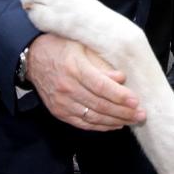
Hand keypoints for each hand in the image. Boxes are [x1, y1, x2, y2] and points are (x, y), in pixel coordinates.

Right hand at [26, 33, 144, 130]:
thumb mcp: (84, 47)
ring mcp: (61, 102)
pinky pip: (82, 123)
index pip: (101, 87)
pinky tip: (115, 124)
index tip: (136, 101)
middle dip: (123, 112)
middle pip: (99, 105)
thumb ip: (102, 63)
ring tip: (132, 121)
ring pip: (92, 117)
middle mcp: (67, 88)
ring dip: (115, 121)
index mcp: (75, 69)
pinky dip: (99, 126)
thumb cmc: (62, 47)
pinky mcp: (58, 111)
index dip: (120, 96)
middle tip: (141, 115)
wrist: (33, 57)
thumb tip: (121, 78)